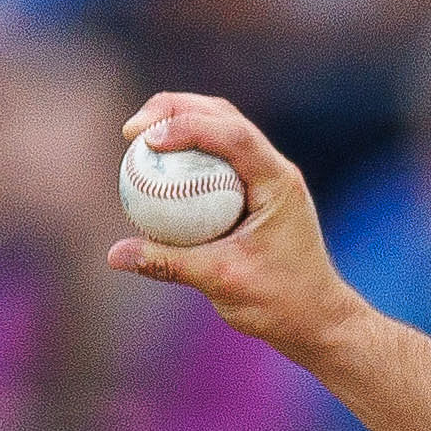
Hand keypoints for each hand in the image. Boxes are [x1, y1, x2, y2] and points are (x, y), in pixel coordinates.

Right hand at [108, 94, 362, 363]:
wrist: (317, 319)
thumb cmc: (281, 303)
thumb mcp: (222, 282)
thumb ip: (168, 264)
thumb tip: (114, 255)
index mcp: (278, 182)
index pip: (233, 134)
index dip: (187, 125)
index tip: (146, 138)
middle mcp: (274, 170)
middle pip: (222, 116)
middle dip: (173, 110)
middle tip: (131, 130)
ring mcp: (265, 177)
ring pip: (218, 130)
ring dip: (178, 123)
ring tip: (138, 139)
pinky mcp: (253, 190)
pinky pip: (216, 159)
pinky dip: (186, 155)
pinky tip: (155, 169)